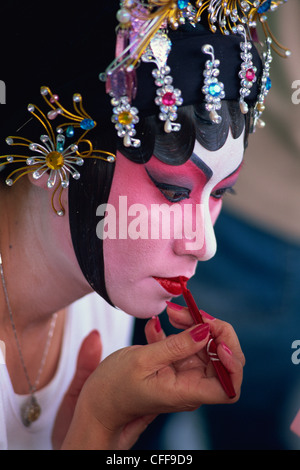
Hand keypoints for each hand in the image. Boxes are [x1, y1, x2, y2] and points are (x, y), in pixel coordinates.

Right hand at [61, 313, 243, 449]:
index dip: (232, 362)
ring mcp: (185, 373)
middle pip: (222, 359)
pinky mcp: (176, 363)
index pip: (229, 387)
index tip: (217, 340)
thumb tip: (206, 331)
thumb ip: (176, 346)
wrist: (100, 400)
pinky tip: (161, 324)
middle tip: (189, 313)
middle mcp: (191, 384)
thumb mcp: (142, 361)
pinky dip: (179, 329)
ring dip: (193, 324)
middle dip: (211, 330)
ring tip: (172, 313)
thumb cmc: (115, 388)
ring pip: (205, 345)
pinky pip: (187, 343)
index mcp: (186, 392)